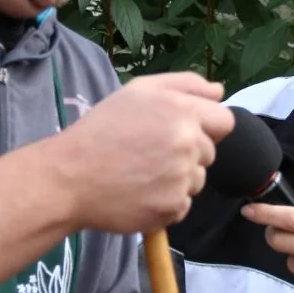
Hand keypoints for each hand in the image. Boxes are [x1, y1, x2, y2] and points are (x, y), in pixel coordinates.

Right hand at [52, 72, 234, 234]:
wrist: (69, 177)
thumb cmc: (102, 130)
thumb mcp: (138, 91)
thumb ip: (186, 84)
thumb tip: (219, 92)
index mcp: (182, 110)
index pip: (224, 122)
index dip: (205, 127)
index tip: (179, 133)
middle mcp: (188, 143)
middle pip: (210, 153)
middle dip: (187, 153)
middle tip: (149, 153)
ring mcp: (181, 178)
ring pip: (196, 180)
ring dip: (176, 179)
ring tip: (140, 173)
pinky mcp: (172, 208)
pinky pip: (182, 205)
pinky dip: (165, 202)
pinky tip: (139, 192)